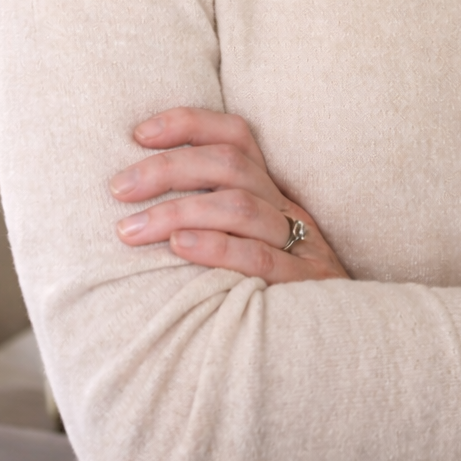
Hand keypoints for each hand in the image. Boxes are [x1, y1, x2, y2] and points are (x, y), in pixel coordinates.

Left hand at [110, 107, 348, 283]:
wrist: (342, 337)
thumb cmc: (278, 288)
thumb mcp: (253, 240)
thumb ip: (214, 216)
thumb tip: (139, 200)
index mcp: (273, 190)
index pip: (236, 135)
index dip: (188, 124)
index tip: (138, 133)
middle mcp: (286, 207)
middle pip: (229, 164)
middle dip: (166, 168)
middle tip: (118, 187)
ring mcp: (298, 244)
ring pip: (239, 206)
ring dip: (176, 211)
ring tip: (129, 229)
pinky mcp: (302, 286)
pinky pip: (258, 259)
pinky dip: (216, 247)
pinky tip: (178, 248)